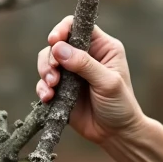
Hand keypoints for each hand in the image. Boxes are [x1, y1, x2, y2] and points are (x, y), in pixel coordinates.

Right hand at [35, 16, 143, 144]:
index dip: (63, 29)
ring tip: (51, 87)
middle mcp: (85, 56)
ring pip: (47, 61)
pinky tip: (48, 98)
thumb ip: (85, 64)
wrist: (116, 134)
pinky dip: (42, 88)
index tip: (54, 40)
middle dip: (51, 57)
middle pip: (57, 43)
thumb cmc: (120, 105)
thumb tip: (58, 48)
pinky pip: (44, 82)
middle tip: (54, 74)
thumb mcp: (108, 82)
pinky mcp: (61, 89)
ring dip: (45, 72)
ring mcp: (71, 72)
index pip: (78, 26)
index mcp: (102, 47)